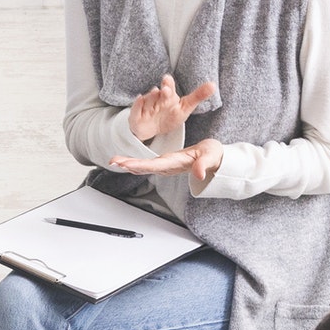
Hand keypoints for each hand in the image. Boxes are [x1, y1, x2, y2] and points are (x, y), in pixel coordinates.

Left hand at [109, 138, 224, 190]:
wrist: (216, 158)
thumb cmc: (214, 155)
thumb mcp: (211, 157)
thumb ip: (203, 165)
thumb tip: (198, 174)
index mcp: (176, 163)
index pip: (156, 165)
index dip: (141, 165)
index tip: (127, 164)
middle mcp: (169, 167)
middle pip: (146, 167)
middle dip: (129, 164)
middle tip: (113, 162)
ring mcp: (167, 166)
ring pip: (145, 166)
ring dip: (129, 164)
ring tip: (114, 161)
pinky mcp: (166, 163)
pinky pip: (148, 164)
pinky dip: (135, 162)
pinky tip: (126, 162)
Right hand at [126, 74, 216, 142]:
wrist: (151, 129)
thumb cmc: (170, 115)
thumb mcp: (186, 107)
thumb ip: (198, 95)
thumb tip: (213, 84)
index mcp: (168, 96)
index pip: (168, 87)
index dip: (168, 84)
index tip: (167, 79)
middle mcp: (156, 98)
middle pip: (157, 92)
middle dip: (160, 90)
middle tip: (163, 90)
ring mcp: (146, 106)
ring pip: (147, 99)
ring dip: (150, 98)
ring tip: (154, 97)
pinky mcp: (135, 114)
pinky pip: (135, 109)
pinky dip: (137, 106)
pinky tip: (140, 101)